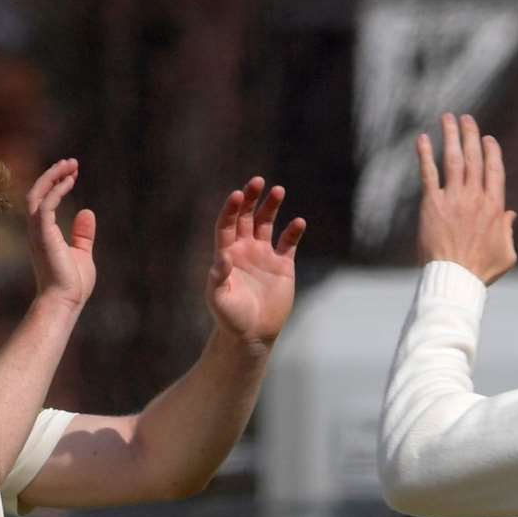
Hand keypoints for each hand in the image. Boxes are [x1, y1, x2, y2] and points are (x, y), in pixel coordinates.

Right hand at [26, 159, 96, 308]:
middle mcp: (36, 230)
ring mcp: (37, 232)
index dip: (56, 185)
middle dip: (53, 176)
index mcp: (43, 234)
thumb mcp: (81, 253)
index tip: (72, 174)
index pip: (43, 202)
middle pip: (37, 193)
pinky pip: (46, 205)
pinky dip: (56, 190)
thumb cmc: (71, 283)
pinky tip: (70, 181)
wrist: (64, 301)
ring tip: (70, 165)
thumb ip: (82, 234)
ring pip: (37, 194)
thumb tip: (86, 213)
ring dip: (53, 177)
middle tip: (71, 163)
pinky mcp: (43, 234)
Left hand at [208, 176, 305, 348]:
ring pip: (268, 224)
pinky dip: (293, 231)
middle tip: (258, 181)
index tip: (238, 195)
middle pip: (247, 217)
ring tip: (278, 190)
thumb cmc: (230, 318)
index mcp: (227, 253)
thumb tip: (222, 258)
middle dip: (252, 199)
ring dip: (272, 206)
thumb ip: (218, 279)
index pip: (227, 224)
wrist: (252, 334)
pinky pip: (288, 242)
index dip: (232, 209)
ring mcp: (264, 255)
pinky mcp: (283, 265)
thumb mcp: (219, 299)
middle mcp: (244, 249)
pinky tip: (299, 222)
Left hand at [415, 113, 515, 283]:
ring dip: (451, 136)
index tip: (487, 139)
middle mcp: (475, 198)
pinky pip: (429, 174)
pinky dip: (426, 155)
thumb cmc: (480, 271)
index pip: (494, 171)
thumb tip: (511, 214)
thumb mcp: (506, 254)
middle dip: (470, 135)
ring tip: (448, 118)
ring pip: (454, 160)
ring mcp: (453, 199)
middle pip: (474, 158)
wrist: (454, 278)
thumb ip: (508, 231)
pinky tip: (423, 138)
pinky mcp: (432, 204)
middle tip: (466, 119)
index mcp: (494, 207)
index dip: (491, 152)